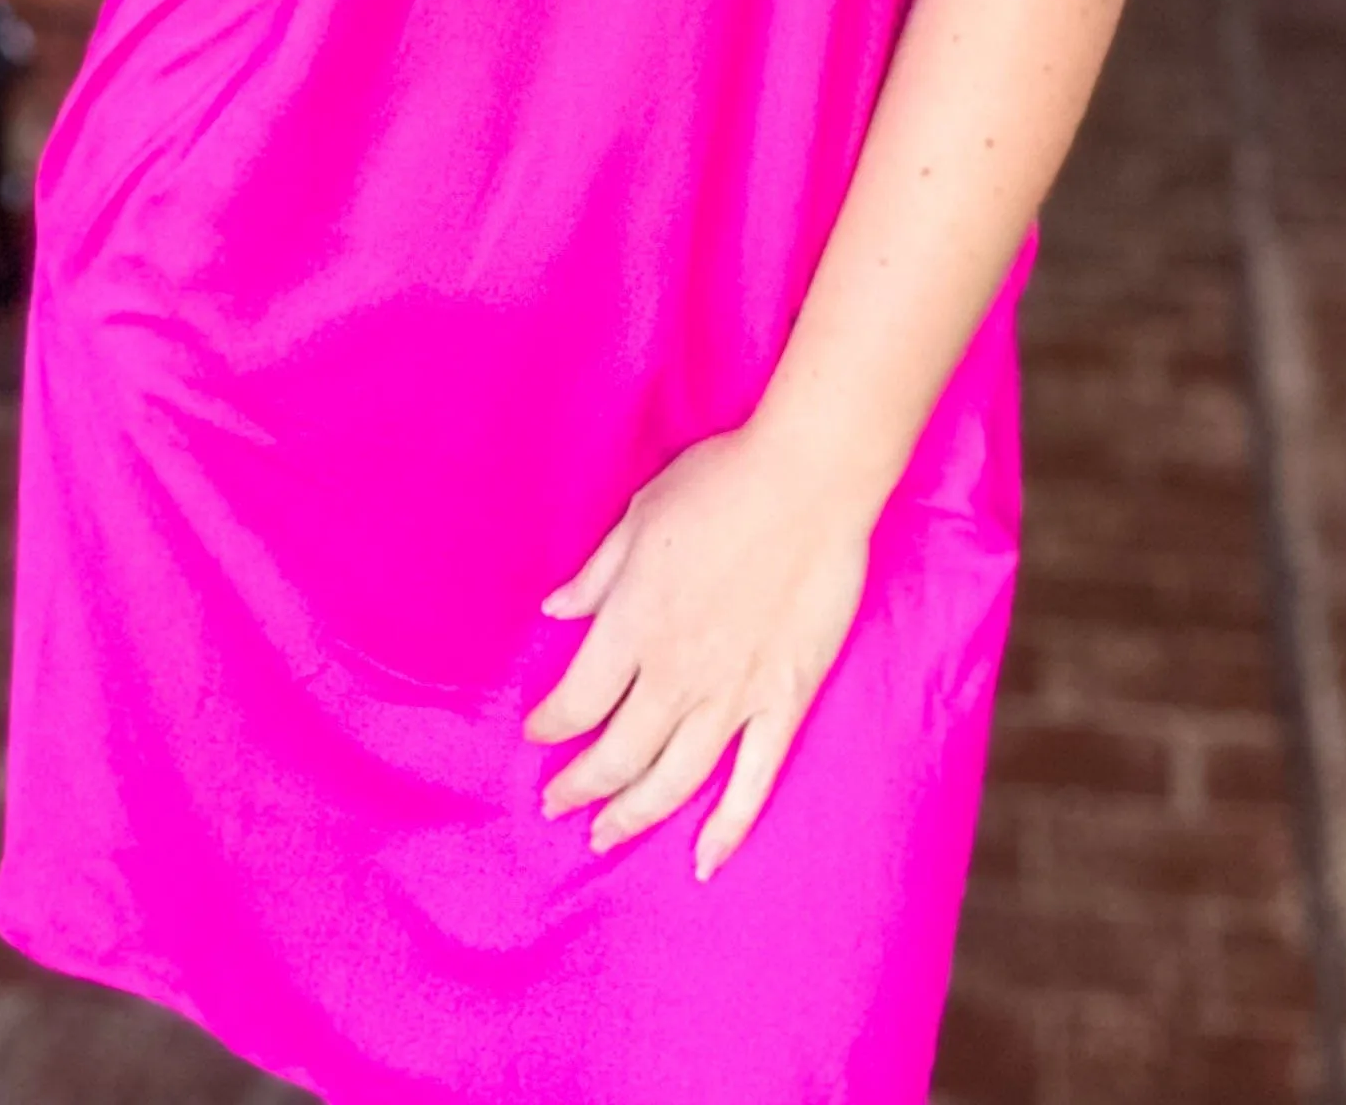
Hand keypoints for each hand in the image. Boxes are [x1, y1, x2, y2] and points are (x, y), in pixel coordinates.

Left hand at [523, 422, 875, 878]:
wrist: (809, 483)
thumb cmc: (721, 484)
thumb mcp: (638, 517)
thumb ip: (596, 576)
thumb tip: (554, 611)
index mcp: (632, 625)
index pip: (576, 701)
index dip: (550, 725)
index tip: (536, 733)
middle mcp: (676, 673)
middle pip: (617, 755)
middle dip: (579, 786)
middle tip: (555, 804)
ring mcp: (733, 695)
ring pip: (673, 780)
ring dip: (633, 816)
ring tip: (603, 836)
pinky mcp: (784, 701)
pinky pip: (752, 781)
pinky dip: (727, 828)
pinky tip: (704, 862)